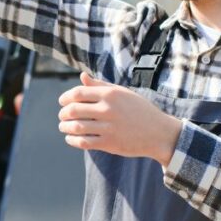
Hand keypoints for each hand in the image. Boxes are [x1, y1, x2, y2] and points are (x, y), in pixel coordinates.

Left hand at [58, 72, 182, 164]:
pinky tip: (70, 139)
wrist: (159, 132)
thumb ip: (100, 86)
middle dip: (63, 113)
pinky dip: (73, 140)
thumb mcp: (122, 93)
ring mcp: (109, 127)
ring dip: (65, 127)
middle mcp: (108, 110)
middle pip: (73, 110)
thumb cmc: (139, 110)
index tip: (62, 102)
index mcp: (110, 95)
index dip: (65, 98)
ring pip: (76, 127)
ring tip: (63, 127)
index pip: (77, 93)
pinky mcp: (110, 144)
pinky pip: (84, 142)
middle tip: (62, 116)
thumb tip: (82, 76)